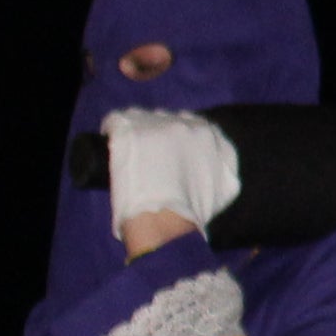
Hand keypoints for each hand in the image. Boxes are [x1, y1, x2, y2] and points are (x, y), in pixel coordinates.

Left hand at [99, 109, 237, 259]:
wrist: (165, 218)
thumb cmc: (194, 210)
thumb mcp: (224, 187)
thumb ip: (224, 171)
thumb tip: (220, 171)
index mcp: (208, 133)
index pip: (192, 125)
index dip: (179, 138)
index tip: (170, 152)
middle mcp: (182, 122)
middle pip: (166, 118)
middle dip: (158, 132)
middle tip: (150, 155)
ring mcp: (154, 123)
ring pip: (140, 117)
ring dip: (135, 131)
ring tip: (128, 152)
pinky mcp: (126, 128)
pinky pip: (115, 122)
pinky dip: (112, 131)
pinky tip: (110, 143)